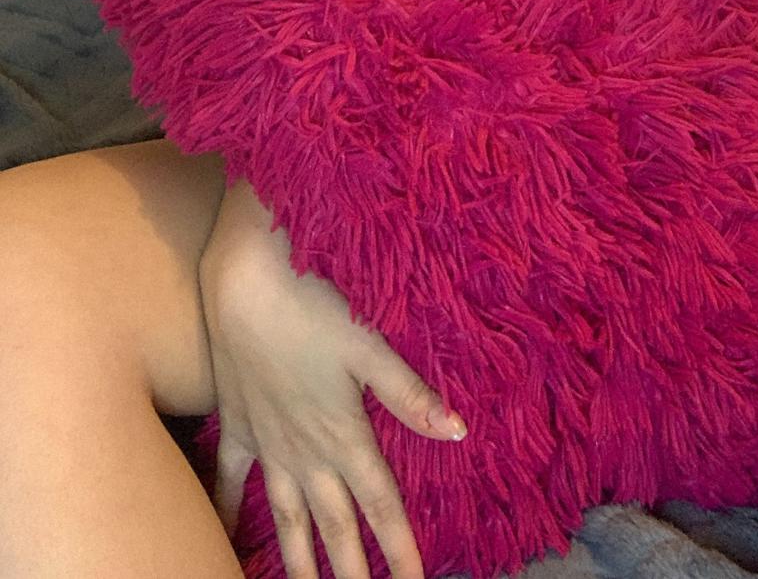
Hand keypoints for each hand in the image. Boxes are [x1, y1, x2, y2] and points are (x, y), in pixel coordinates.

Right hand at [198, 181, 467, 578]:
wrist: (245, 285)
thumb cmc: (315, 307)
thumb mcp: (370, 347)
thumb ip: (410, 395)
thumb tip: (458, 432)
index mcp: (346, 435)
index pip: (381, 506)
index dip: (400, 550)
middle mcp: (307, 451)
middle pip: (334, 525)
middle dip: (350, 572)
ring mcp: (267, 442)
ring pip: (285, 515)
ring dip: (297, 558)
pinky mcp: (236, 423)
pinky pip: (230, 479)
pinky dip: (227, 510)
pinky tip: (222, 536)